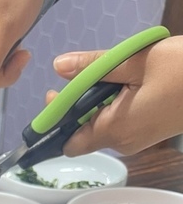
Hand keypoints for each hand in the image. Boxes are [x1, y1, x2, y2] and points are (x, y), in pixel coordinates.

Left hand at [50, 36, 182, 155]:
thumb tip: (59, 67)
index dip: (56, 122)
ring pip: (101, 124)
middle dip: (75, 106)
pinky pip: (119, 122)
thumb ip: (94, 67)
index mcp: (115, 130)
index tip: (54, 95)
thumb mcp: (136, 61)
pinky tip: (128, 83)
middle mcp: (123, 142)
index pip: (68, 142)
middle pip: (82, 131)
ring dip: (97, 101)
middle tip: (82, 77)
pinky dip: (114, 104)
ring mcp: (137, 140)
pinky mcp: (148, 133)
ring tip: (112, 76)